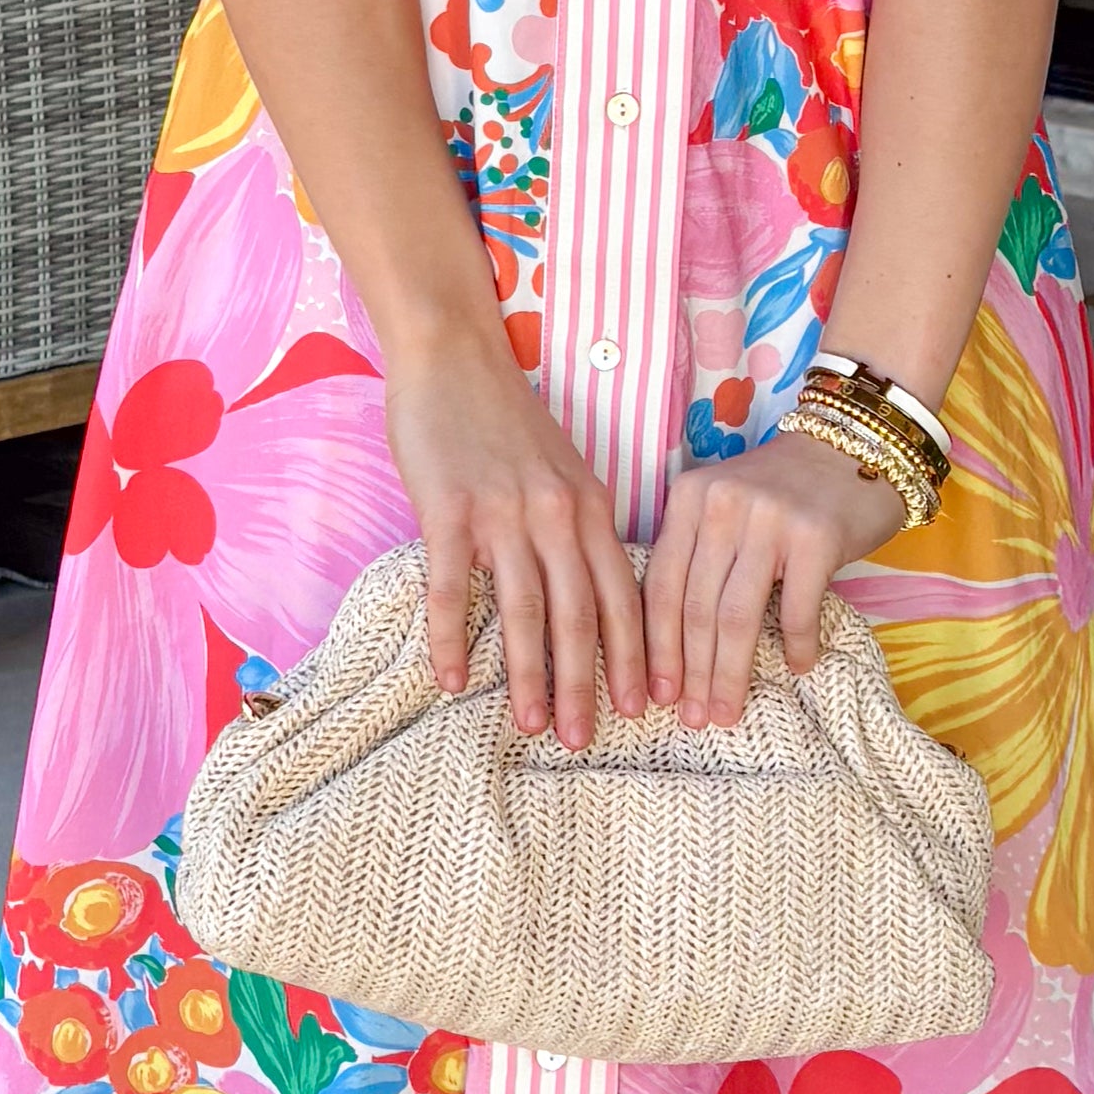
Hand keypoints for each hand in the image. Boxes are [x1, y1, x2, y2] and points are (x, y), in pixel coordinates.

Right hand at [384, 329, 646, 747]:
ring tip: (530, 726)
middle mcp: (556, 513)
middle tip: (583, 738)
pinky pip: (452, 589)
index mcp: (591, 505)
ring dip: (528, 675)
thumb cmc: (505, 416)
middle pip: (579, 615)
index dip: (636, 654)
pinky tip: (451, 680)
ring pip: (524, 610)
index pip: (623, 594)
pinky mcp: (447, 511)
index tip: (645, 705)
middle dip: (585, 684)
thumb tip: (589, 587)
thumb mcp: (565, 467)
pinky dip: (453, 639)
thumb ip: (578, 523)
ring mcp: (502, 513)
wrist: (452, 355)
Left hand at [643, 428, 901, 727]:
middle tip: (695, 719)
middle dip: (692, 673)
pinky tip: (797, 667)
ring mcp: (770, 520)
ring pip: (737, 617)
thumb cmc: (783, 489)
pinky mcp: (817, 536)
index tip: (656, 696)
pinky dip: (795, 645)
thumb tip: (674, 648)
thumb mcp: (724, 507)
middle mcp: (723, 506)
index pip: (663, 587)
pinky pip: (797, 609)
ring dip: (731, 674)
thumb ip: (697, 556)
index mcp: (689, 500)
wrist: (853, 445)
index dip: (657, 649)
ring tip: (728, 711)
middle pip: (696, 608)